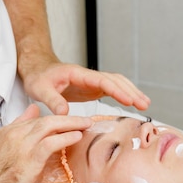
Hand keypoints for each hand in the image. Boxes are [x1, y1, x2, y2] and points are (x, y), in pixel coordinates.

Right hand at [0, 104, 91, 182]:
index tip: (71, 121)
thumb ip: (19, 126)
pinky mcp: (29, 160)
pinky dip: (65, 138)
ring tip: (86, 125)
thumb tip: (33, 110)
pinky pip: (51, 144)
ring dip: (71, 124)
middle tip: (85, 119)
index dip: (57, 119)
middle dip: (68, 118)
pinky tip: (77, 137)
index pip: (37, 119)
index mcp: (10, 130)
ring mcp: (23, 146)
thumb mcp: (1, 142)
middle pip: (47, 119)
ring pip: (50, 127)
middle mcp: (17, 134)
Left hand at [22, 61, 150, 114]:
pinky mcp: (92, 88)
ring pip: (116, 83)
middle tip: (144, 105)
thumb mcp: (40, 89)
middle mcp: (88, 76)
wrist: (37, 69)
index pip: (102, 80)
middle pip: (115, 80)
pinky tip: (132, 103)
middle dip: (130, 91)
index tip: (128, 100)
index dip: (116, 90)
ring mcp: (91, 81)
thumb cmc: (38, 78)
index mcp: (78, 74)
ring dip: (131, 92)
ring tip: (145, 104)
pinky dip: (124, 95)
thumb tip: (65, 113)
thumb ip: (52, 100)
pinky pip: (111, 89)